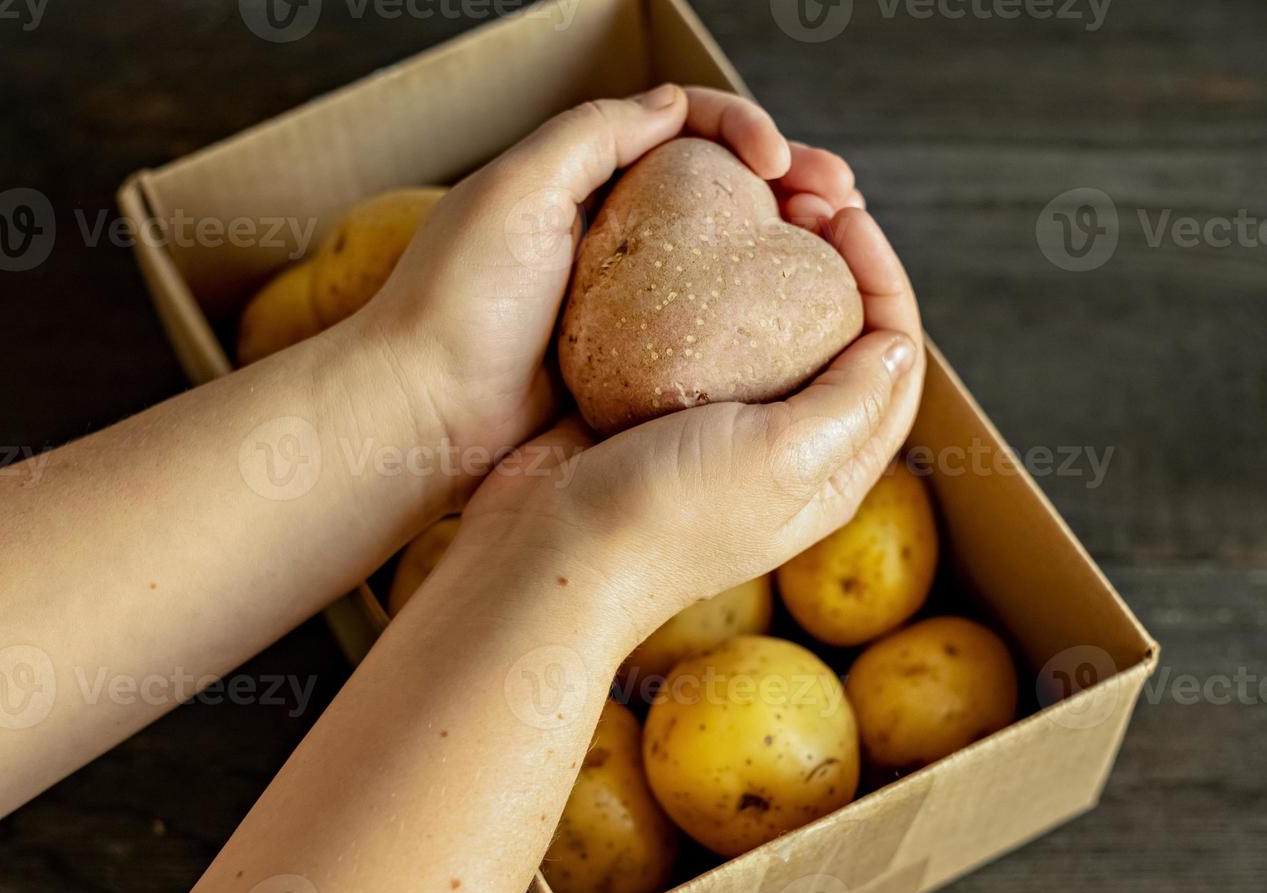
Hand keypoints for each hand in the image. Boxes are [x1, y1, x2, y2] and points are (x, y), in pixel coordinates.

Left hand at [347, 84, 862, 504]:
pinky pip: (708, 322)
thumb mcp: (518, 191)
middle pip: (719, 186)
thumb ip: (592, 134)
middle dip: (789, 180)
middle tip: (842, 200)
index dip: (740, 128)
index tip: (779, 162)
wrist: (424, 414)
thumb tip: (673, 104)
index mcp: (580, 177)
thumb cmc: (459, 301)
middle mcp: (608, 229)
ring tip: (839, 247)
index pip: (682, 127)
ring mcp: (625, 296)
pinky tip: (797, 318)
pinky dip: (757, 311)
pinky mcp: (633, 357)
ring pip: (724, 253)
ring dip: (785, 242)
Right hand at [455, 206, 924, 640]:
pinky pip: (697, 337)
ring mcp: (716, 429)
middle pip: (836, 338)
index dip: (885, 280)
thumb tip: (897, 343)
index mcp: (831, 470)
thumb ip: (849, 400)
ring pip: (765, 330)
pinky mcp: (655, 410)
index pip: (890, 359)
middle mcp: (783, 449)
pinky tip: (685, 250)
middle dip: (835, 262)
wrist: (546, 552)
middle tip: (803, 201)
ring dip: (770, 267)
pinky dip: (704, 289)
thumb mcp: (783, 458)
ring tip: (755, 210)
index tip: (847, 217)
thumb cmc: (667, 517)